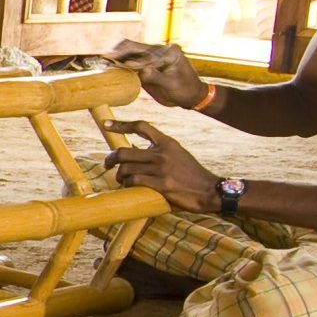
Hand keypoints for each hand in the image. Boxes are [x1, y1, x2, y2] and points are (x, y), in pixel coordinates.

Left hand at [104, 120, 221, 211]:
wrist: (209, 191)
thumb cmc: (192, 174)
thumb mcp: (178, 154)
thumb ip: (160, 150)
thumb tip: (136, 151)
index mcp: (167, 142)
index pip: (141, 126)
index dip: (121, 125)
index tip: (106, 125)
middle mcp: (162, 153)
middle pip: (124, 151)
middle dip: (110, 158)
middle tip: (107, 164)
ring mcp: (161, 169)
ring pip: (126, 169)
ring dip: (119, 175)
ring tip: (121, 179)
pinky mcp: (161, 184)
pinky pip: (134, 181)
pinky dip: (127, 184)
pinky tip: (128, 186)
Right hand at [108, 38, 205, 108]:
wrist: (192, 96)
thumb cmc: (185, 90)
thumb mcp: (171, 85)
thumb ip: (156, 76)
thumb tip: (141, 70)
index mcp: (167, 52)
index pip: (143, 51)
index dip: (126, 54)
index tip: (111, 58)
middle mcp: (158, 52)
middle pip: (134, 47)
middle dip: (118, 52)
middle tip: (103, 59)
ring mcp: (152, 59)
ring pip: (131, 53)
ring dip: (118, 57)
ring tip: (103, 62)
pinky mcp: (148, 67)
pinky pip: (132, 63)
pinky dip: (122, 65)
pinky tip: (111, 67)